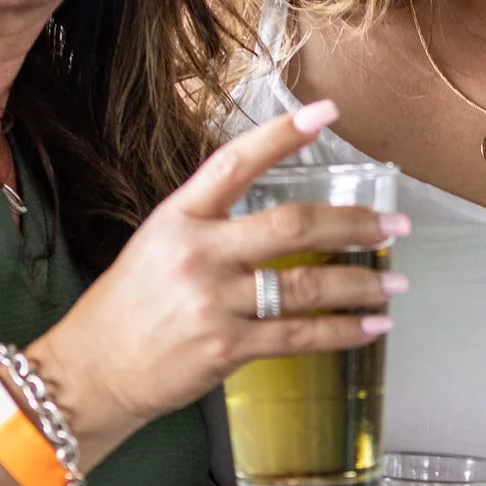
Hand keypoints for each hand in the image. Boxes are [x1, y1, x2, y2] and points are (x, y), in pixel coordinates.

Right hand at [31, 101, 409, 446]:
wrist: (90, 372)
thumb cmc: (127, 306)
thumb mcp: (157, 243)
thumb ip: (213, 225)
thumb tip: (279, 219)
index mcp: (179, 217)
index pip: (236, 163)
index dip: (282, 135)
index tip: (327, 113)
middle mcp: (198, 253)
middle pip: (292, 226)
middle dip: (354, 224)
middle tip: (394, 225)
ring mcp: (213, 302)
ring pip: (306, 284)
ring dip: (360, 283)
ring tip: (395, 281)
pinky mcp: (227, 348)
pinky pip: (299, 335)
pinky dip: (342, 331)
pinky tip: (371, 326)